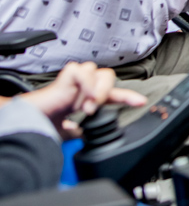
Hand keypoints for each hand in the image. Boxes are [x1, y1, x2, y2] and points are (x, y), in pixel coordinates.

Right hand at [21, 62, 146, 139]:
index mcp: (88, 97)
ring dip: (97, 91)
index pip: (113, 94)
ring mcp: (77, 79)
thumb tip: (90, 134)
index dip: (128, 97)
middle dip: (107, 93)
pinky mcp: (68, 74)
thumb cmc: (46, 122)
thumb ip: (84, 130)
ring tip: (84, 107)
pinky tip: (80, 98)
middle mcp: (86, 85)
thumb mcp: (71, 130)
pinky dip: (87, 85)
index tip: (142, 103)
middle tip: (93, 109)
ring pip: (102, 73)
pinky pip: (85, 71)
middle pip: (110, 76)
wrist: (30, 120)